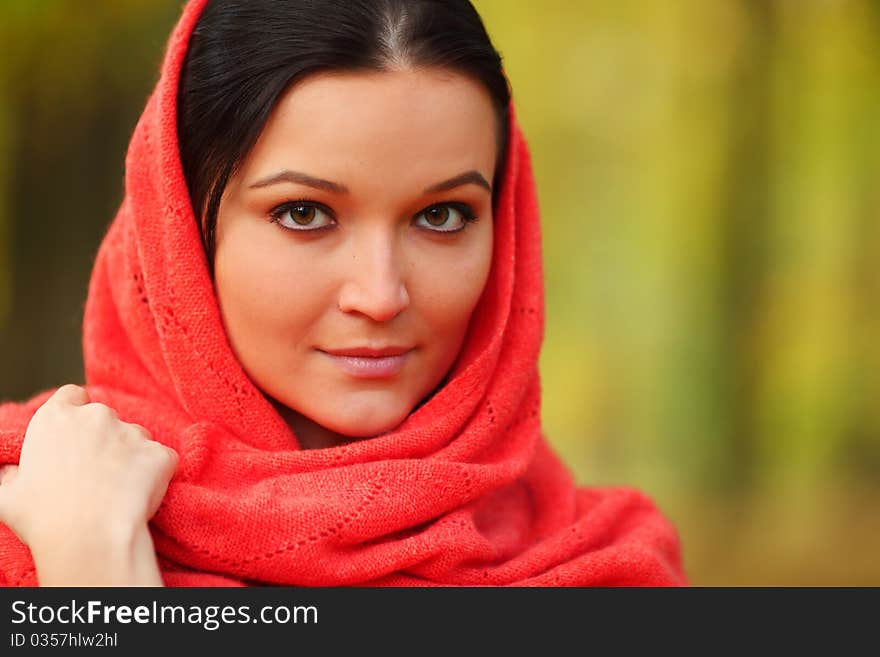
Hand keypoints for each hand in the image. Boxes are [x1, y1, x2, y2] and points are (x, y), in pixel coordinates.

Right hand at [0, 384, 177, 584]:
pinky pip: (162, 460)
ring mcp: (132, 432)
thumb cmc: (44, 517)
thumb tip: (10, 473)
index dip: (76, 414)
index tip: (77, 436)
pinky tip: (140, 495)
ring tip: (118, 490)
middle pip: (107, 418)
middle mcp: (97, 416)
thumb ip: (11, 474)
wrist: (90, 537)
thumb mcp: (8, 494)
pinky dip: (156, 474)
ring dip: (133, 456)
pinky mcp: (160, 453)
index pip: (73, 396)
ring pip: (138, 438)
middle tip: (98, 474)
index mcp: (57, 418)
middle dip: (106, 439)